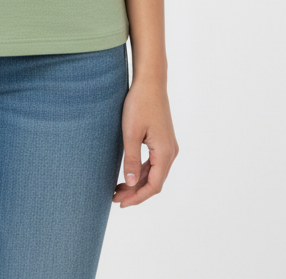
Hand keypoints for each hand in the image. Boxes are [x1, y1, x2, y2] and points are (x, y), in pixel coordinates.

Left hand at [113, 79, 178, 207]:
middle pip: (155, 181)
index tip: (121, 203)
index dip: (138, 197)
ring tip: (117, 189)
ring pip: (154, 172)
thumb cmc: (140, 104)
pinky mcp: (162, 140)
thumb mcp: (131, 133)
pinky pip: (154, 162)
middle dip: (136, 192)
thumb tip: (130, 184)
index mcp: (165, 152)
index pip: (154, 185)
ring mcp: (168, 146)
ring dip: (137, 182)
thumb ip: (131, 159)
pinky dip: (141, 171)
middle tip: (115, 198)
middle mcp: (170, 152)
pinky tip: (128, 174)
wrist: (150, 82)